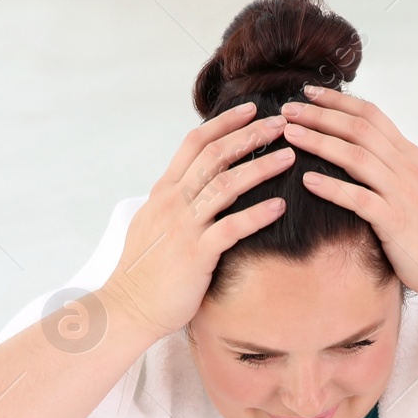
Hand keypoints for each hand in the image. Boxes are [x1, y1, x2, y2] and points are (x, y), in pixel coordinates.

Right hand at [99, 104, 295, 341]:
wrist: (127, 306)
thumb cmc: (144, 271)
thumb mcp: (152, 224)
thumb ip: (174, 202)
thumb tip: (194, 186)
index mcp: (164, 191)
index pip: (195, 143)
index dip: (225, 122)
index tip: (252, 110)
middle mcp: (173, 202)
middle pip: (215, 156)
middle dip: (250, 136)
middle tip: (282, 124)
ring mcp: (184, 227)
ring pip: (226, 185)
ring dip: (261, 168)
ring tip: (289, 158)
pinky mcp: (196, 254)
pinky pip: (231, 228)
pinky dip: (257, 215)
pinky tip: (280, 207)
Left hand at [277, 85, 417, 302]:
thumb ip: (396, 169)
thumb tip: (370, 155)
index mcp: (411, 157)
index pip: (372, 116)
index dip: (339, 101)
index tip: (310, 92)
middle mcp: (407, 168)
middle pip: (359, 129)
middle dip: (321, 115)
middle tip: (289, 108)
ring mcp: (402, 193)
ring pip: (356, 157)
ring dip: (319, 142)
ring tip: (290, 135)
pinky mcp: (396, 222)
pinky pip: (359, 199)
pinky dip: (332, 188)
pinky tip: (307, 181)